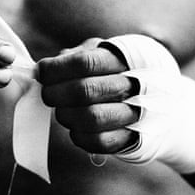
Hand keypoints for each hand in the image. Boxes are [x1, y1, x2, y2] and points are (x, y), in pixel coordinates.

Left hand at [38, 39, 139, 153]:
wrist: (153, 92)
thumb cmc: (112, 69)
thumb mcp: (97, 52)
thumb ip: (72, 57)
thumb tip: (42, 69)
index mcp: (119, 59)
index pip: (83, 62)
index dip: (55, 69)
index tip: (41, 72)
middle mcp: (130, 85)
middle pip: (85, 91)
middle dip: (56, 94)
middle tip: (47, 94)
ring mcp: (133, 112)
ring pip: (92, 118)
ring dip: (66, 115)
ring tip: (61, 110)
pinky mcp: (130, 137)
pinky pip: (100, 142)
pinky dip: (80, 136)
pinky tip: (75, 127)